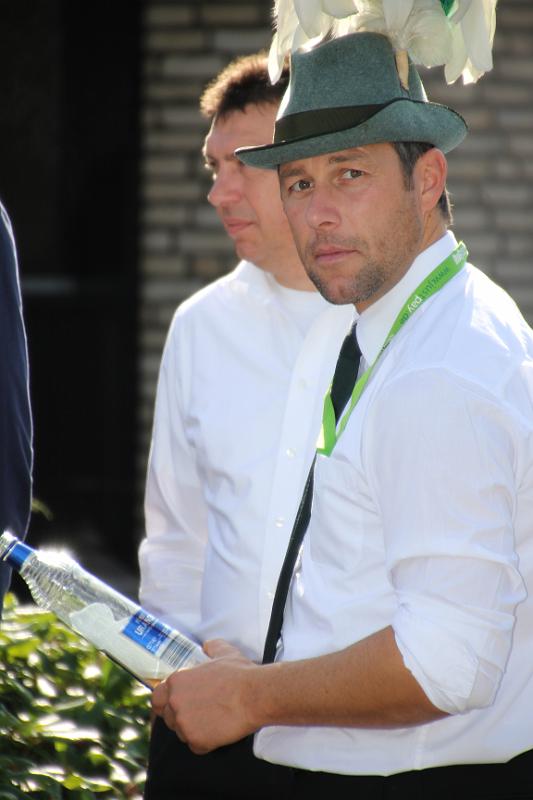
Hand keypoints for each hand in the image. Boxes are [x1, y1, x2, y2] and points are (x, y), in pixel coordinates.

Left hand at [151, 639, 260, 753]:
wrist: (254, 694)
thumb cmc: (240, 674)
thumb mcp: (223, 652)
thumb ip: (211, 647)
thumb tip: (207, 645)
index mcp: (177, 681)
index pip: (157, 697)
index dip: (165, 702)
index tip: (176, 704)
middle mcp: (175, 702)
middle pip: (168, 717)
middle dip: (180, 717)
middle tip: (198, 713)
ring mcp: (184, 723)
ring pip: (181, 732)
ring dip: (193, 729)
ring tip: (212, 720)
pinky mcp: (196, 740)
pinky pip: (196, 745)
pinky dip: (206, 742)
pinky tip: (218, 730)